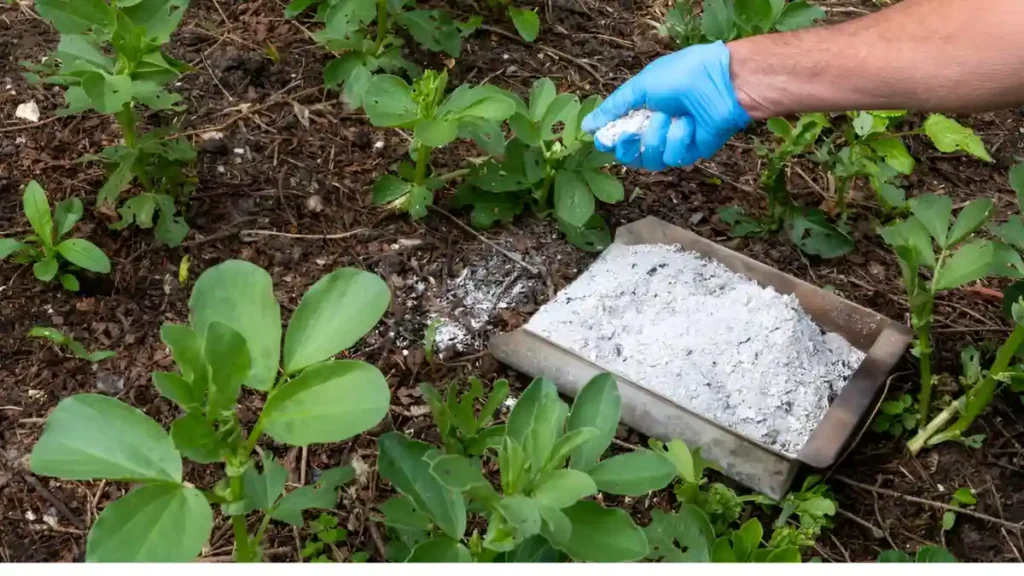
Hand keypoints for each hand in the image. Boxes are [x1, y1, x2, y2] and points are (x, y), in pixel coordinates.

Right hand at [582, 41, 750, 170]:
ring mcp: (671, 142)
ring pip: (650, 160)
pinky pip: (673, 158)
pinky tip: (689, 124)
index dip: (610, 141)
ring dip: (657, 137)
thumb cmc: (683, 76)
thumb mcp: (640, 86)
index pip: (616, 137)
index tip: (605, 138)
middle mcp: (654, 129)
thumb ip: (613, 108)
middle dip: (629, 145)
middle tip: (634, 132)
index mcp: (640, 111)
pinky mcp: (689, 152)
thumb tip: (587, 126)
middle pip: (629, 156)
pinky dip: (678, 139)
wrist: (721, 83)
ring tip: (671, 117)